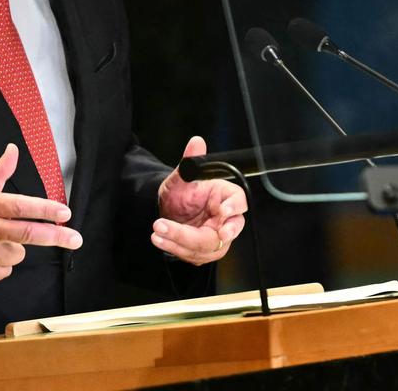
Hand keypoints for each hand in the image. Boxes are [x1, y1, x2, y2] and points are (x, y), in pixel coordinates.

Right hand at [0, 144, 81, 283]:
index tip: (65, 212)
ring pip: (17, 255)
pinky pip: (4, 272)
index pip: (20, 206)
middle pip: (27, 233)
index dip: (45, 209)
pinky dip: (0, 267)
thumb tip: (13, 149)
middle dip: (56, 236)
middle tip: (75, 239)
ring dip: (12, 251)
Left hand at [153, 136, 246, 264]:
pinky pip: (194, 255)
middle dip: (198, 235)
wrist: (167, 210)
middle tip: (177, 230)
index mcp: (225, 196)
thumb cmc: (180, 193)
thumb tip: (196, 142)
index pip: (239, 202)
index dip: (234, 208)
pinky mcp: (205, 251)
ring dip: (180, 242)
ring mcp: (217, 237)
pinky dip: (176, 248)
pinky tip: (160, 239)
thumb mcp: (181, 177)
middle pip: (224, 231)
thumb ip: (189, 162)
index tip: (222, 211)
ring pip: (207, 247)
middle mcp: (225, 219)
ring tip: (158, 232)